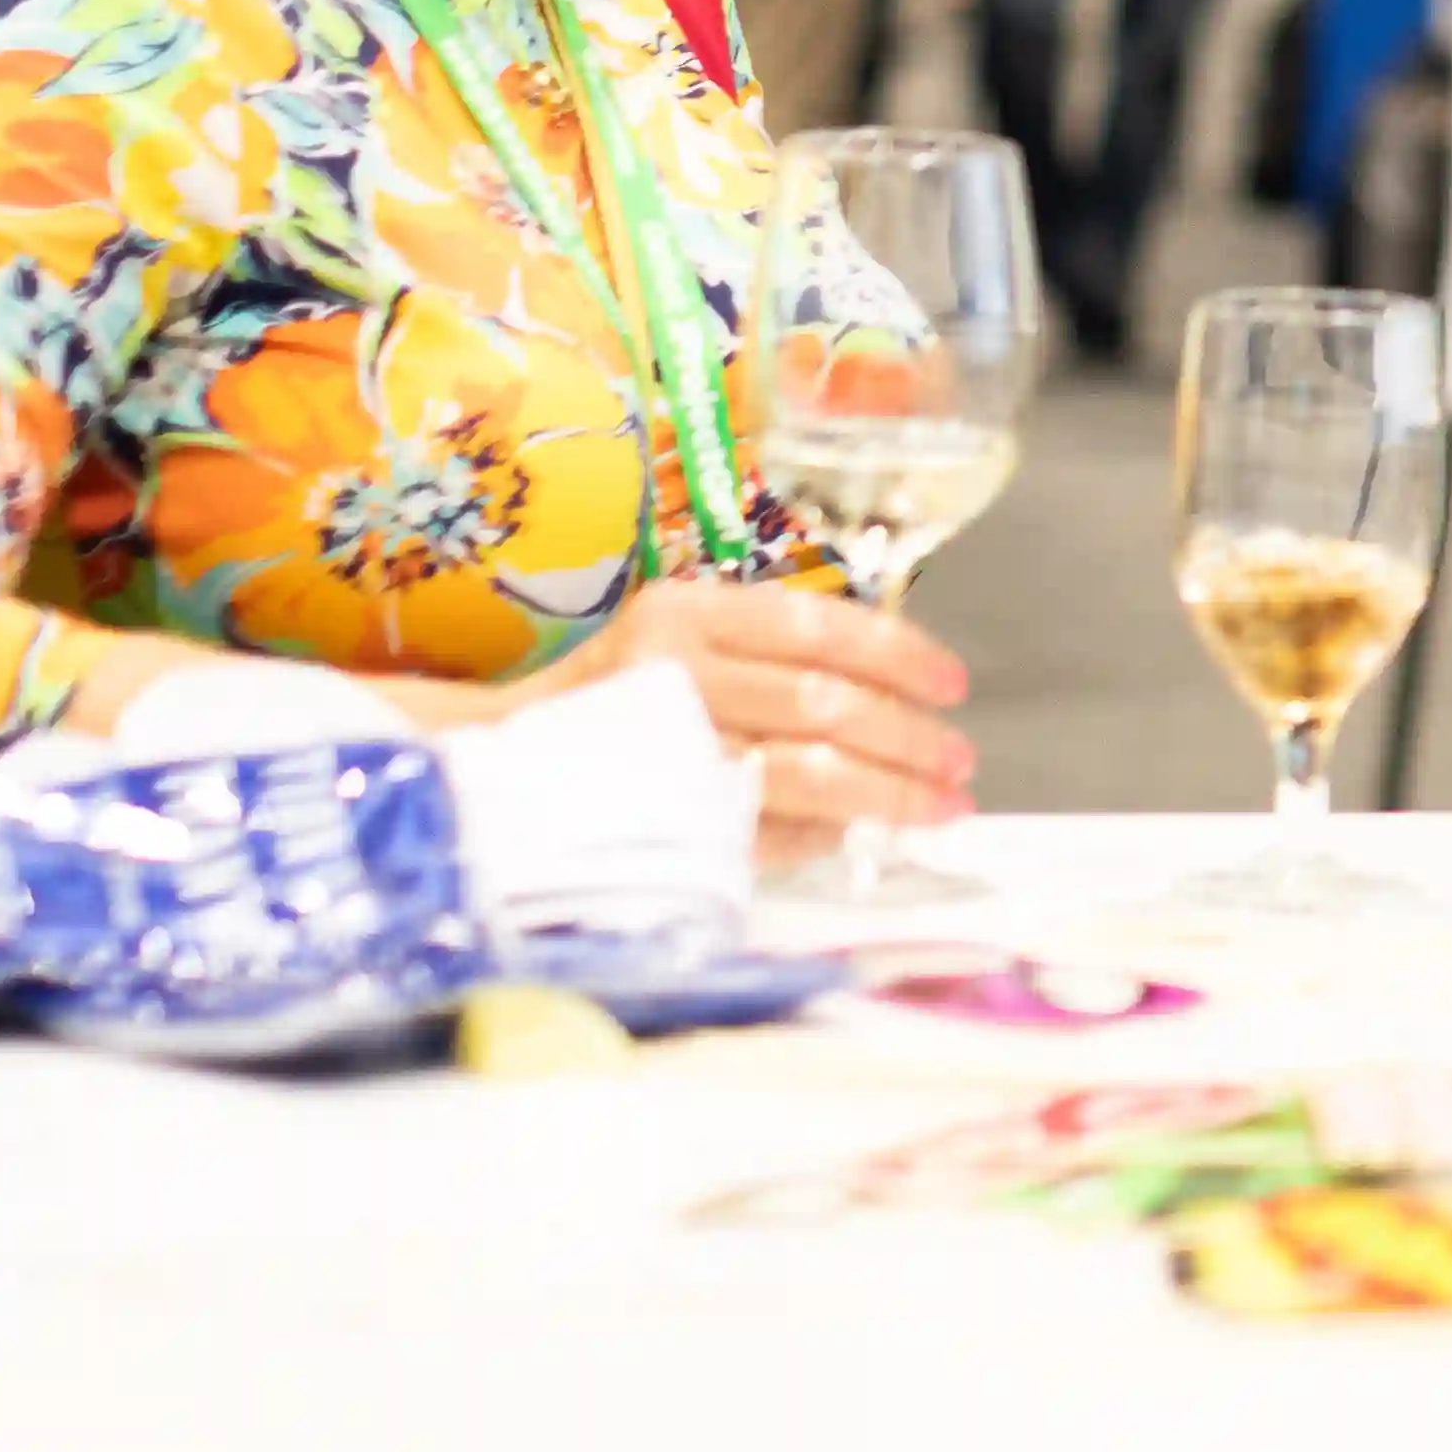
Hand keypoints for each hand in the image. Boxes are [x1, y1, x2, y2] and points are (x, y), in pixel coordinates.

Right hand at [520, 575, 974, 840]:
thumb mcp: (685, 642)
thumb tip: (894, 695)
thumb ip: (771, 653)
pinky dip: (819, 837)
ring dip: (887, 794)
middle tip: (961, 762)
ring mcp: (662, 747)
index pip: (819, 626)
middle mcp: (673, 670)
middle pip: (824, 704)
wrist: (490, 760)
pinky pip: (762, 830)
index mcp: (686, 612)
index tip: (953, 685)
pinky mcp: (653, 814)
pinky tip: (855, 839)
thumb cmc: (615, 697)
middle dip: (909, 737)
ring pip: (805, 771)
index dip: (900, 655)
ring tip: (940, 806)